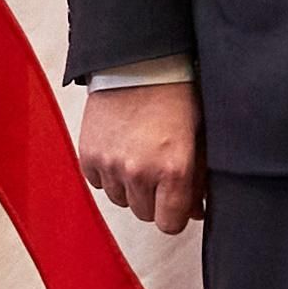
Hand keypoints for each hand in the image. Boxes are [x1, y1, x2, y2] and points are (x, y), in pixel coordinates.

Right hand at [76, 82, 207, 234]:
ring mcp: (110, 164)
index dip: (175, 214)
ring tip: (138, 158)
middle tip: (159, 173)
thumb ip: (199, 179)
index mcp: (174, 170)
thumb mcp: (199, 137)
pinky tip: (120, 150)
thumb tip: (196, 211)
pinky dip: (108, 173)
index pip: (170, 225)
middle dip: (154, 200)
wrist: (137, 63)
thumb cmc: (175, 95)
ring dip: (130, 187)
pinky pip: (98, 182)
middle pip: (144, 214)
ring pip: (120, 200)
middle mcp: (139, 173)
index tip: (176, 202)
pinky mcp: (88, 154)